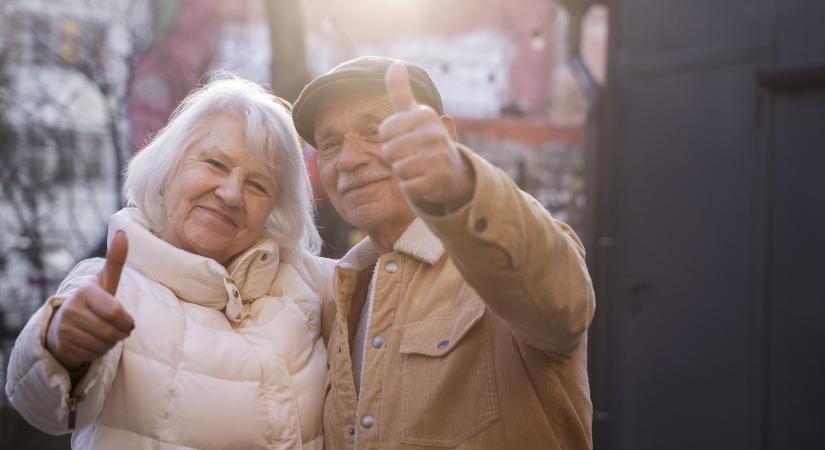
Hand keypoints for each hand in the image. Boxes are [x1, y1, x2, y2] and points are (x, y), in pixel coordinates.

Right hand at [46, 230, 133, 369]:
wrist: (65, 322)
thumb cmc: (94, 299)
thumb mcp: (106, 281)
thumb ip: (116, 259)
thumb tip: (123, 232)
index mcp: (85, 291)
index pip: (115, 312)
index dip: (127, 321)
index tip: (129, 322)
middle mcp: (71, 308)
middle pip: (111, 332)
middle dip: (120, 334)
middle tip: (118, 329)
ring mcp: (64, 328)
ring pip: (103, 344)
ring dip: (111, 343)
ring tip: (104, 333)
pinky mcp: (63, 345)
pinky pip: (93, 354)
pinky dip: (99, 351)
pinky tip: (92, 342)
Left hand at [378, 63, 473, 210]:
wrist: (452, 171)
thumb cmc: (424, 139)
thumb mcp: (414, 114)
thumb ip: (401, 91)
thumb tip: (395, 64)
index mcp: (425, 115)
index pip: (384, 131)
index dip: (390, 139)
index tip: (406, 138)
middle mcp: (434, 134)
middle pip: (389, 151)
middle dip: (396, 158)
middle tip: (413, 156)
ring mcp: (439, 158)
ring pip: (398, 169)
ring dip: (404, 173)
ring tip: (418, 167)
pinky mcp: (439, 180)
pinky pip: (407, 187)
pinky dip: (411, 188)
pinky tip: (424, 181)